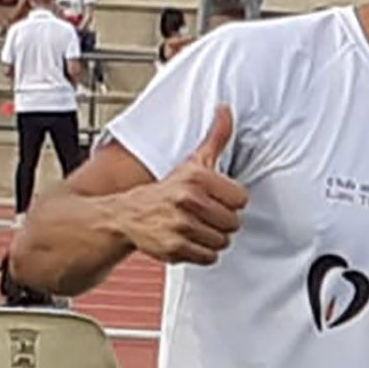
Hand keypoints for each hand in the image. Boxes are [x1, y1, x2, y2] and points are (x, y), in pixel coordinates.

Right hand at [120, 106, 247, 265]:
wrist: (127, 214)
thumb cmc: (167, 188)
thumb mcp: (193, 161)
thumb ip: (216, 138)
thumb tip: (226, 110)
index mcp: (196, 177)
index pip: (241, 199)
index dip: (230, 200)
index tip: (215, 197)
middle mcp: (188, 200)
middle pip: (234, 223)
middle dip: (221, 221)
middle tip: (203, 214)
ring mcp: (180, 225)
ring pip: (222, 242)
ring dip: (212, 238)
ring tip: (194, 226)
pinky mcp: (175, 247)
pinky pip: (209, 257)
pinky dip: (201, 252)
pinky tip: (187, 239)